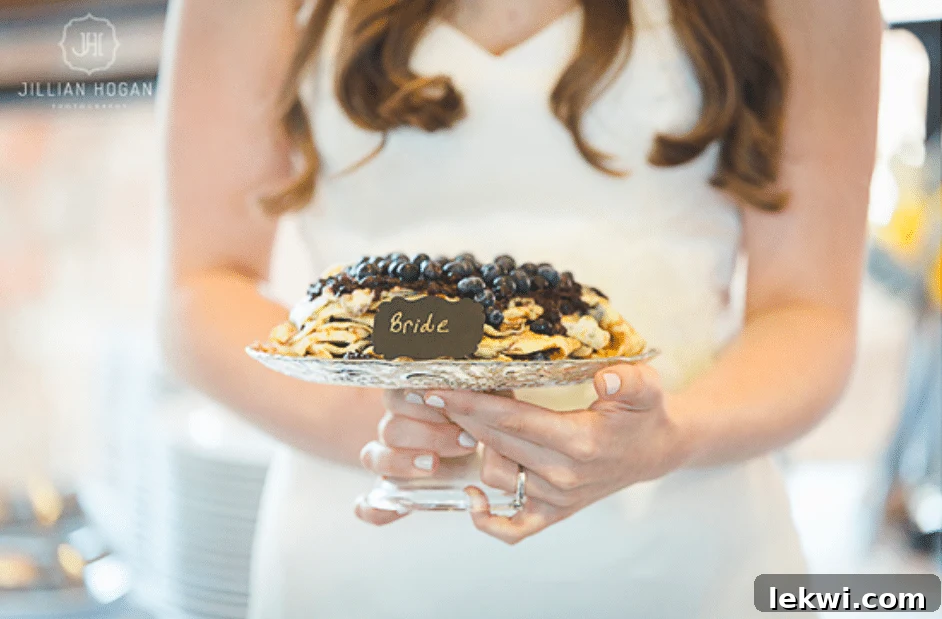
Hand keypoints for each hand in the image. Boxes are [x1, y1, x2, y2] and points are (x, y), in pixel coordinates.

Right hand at [354, 389, 479, 525]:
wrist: (479, 452)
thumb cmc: (477, 424)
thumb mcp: (479, 406)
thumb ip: (475, 395)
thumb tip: (479, 389)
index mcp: (408, 402)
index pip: (397, 396)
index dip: (422, 403)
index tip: (455, 411)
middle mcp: (393, 430)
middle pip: (390, 428)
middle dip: (428, 435)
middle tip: (466, 443)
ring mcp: (387, 461)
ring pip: (373, 458)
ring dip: (402, 463)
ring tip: (434, 464)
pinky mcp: (390, 493)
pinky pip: (369, 504)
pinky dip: (376, 508)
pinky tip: (398, 507)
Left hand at [422, 364, 690, 543]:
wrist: (656, 450)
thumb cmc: (644, 414)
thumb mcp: (646, 387)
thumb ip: (628, 380)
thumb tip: (605, 377)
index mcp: (581, 441)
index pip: (512, 420)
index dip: (471, 403)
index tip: (439, 389)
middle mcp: (564, 474)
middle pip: (496, 442)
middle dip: (461, 416)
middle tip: (435, 393)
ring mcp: (557, 498)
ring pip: (496, 475)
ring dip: (477, 447)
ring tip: (467, 417)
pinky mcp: (554, 512)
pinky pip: (514, 527)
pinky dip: (488, 519)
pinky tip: (471, 495)